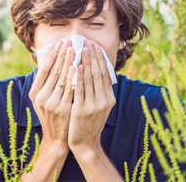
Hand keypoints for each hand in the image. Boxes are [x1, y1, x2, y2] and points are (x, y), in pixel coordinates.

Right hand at [29, 39, 74, 149]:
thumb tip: (53, 61)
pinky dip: (74, 77)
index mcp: (35, 93)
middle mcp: (41, 97)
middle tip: (69, 41)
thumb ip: (47, 83)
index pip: (44, 69)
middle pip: (53, 71)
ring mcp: (51, 103)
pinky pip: (70, 89)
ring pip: (62, 78)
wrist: (57, 139)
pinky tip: (78, 67)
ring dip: (69, 62)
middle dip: (62, 55)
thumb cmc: (53, 115)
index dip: (52, 55)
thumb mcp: (44, 99)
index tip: (60, 43)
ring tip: (75, 49)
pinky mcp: (63, 108)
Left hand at [68, 40, 115, 155]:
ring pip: (90, 79)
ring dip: (85, 62)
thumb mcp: (100, 106)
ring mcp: (94, 105)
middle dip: (93, 56)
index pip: (105, 74)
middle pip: (98, 73)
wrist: (85, 143)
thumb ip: (100, 91)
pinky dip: (78, 76)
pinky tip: (76, 66)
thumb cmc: (90, 122)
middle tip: (88, 42)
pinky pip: (80, 89)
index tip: (95, 46)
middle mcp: (104, 100)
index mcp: (109, 98)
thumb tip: (97, 71)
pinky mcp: (82, 109)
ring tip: (81, 49)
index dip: (100, 59)